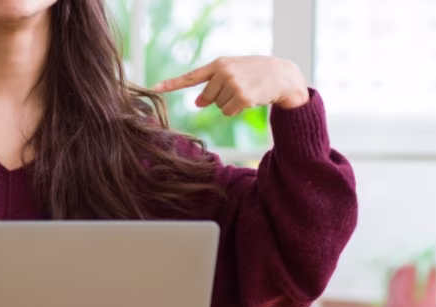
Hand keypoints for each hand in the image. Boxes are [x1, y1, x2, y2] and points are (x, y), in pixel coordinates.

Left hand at [151, 56, 310, 115]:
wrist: (282, 75)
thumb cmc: (254, 73)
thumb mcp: (233, 72)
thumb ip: (212, 84)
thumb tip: (197, 103)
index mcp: (219, 64)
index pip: (191, 76)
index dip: (171, 84)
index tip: (154, 88)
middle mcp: (224, 72)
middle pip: (207, 98)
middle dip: (219, 98)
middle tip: (237, 88)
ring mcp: (233, 84)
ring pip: (218, 106)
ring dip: (231, 103)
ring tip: (246, 91)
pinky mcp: (242, 97)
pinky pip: (228, 112)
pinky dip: (237, 109)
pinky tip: (250, 98)